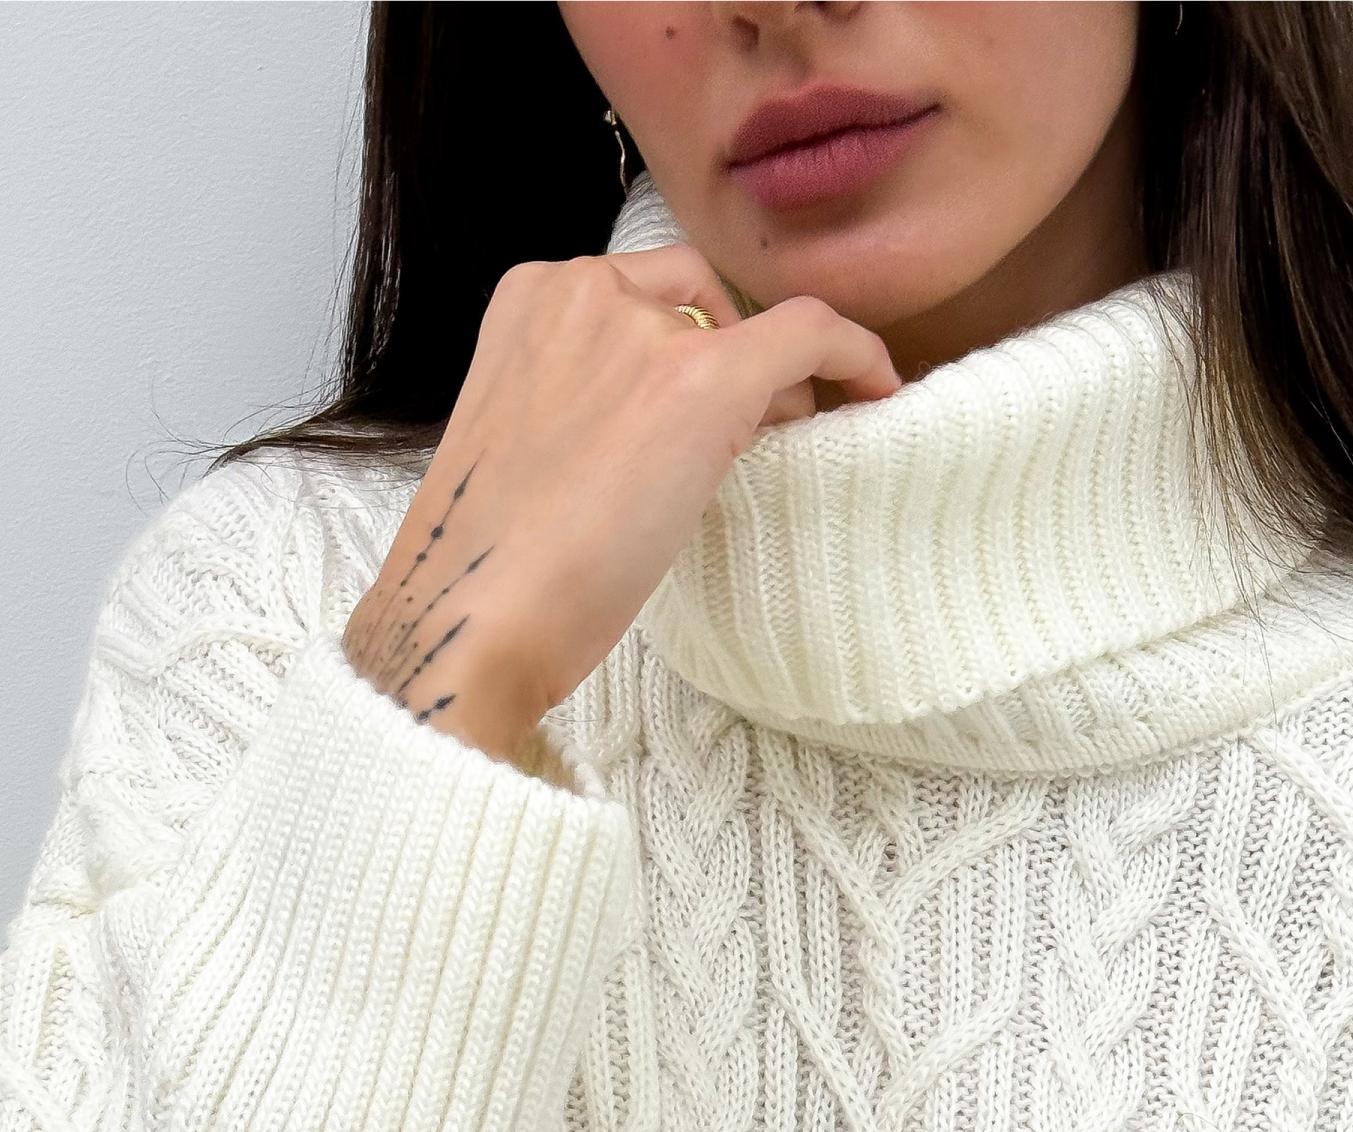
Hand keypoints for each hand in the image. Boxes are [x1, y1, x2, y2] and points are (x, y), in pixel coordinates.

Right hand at [341, 245, 897, 764]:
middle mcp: (584, 291)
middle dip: (729, 353)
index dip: (684, 344)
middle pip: (695, 296)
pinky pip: (809, 333)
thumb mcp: (527, 452)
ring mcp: (643, 330)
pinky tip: (880, 390)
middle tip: (748, 434)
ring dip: (770, 380)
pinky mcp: (702, 378)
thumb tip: (667, 425)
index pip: (637, 294)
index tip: (706, 403)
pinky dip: (854, 354)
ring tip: (770, 452)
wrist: (472, 620)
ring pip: (747, 324)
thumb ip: (581, 409)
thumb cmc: (487, 570)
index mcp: (527, 300)